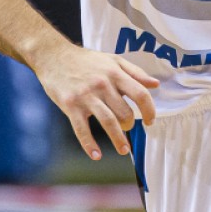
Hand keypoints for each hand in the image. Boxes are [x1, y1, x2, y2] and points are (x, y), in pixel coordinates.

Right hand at [33, 44, 158, 160]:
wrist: (54, 56)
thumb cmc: (86, 60)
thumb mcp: (112, 60)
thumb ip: (135, 72)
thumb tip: (156, 85)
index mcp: (115, 73)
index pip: (140, 94)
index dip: (149, 110)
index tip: (150, 121)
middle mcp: (102, 84)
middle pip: (125, 112)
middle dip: (130, 125)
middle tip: (128, 128)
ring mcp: (86, 96)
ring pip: (108, 122)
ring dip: (118, 139)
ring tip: (124, 150)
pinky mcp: (71, 105)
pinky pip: (82, 129)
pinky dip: (89, 144)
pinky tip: (96, 155)